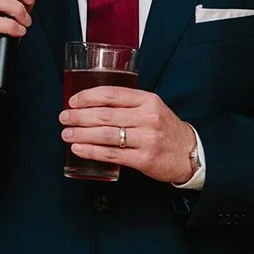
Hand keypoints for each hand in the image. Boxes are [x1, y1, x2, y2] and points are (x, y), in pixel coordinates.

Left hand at [60, 87, 196, 184]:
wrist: (189, 153)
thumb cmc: (165, 129)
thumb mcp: (151, 108)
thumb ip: (127, 104)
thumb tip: (91, 104)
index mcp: (148, 100)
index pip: (112, 94)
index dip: (88, 96)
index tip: (73, 101)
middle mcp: (148, 117)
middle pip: (105, 115)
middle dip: (79, 116)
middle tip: (64, 117)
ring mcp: (147, 139)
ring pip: (106, 134)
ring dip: (81, 133)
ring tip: (67, 133)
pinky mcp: (144, 159)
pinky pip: (112, 154)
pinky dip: (92, 151)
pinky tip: (79, 148)